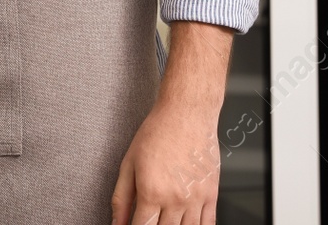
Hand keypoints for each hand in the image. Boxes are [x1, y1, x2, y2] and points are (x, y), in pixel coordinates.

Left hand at [110, 20, 230, 224]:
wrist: (187, 113)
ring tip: (166, 220)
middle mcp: (176, 199)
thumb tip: (116, 223)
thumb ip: (121, 198)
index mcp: (152, 192)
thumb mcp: (129, 163)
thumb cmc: (157, 132)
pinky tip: (186, 223)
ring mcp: (196, 199)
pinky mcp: (212, 195)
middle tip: (150, 220)